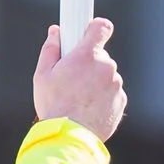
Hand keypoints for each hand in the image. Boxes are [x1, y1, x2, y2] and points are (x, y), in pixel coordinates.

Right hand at [32, 16, 124, 141]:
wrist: (69, 136)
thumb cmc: (54, 106)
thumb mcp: (42, 75)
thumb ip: (50, 49)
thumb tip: (55, 33)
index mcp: (87, 55)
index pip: (101, 27)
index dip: (95, 28)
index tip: (88, 33)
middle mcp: (106, 66)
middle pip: (100, 56)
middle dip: (89, 64)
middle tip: (72, 79)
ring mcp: (116, 84)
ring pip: (106, 76)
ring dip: (96, 82)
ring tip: (78, 99)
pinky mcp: (121, 100)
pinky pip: (112, 92)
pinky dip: (102, 97)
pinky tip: (87, 108)